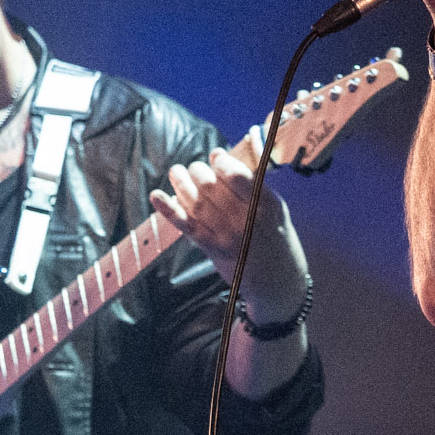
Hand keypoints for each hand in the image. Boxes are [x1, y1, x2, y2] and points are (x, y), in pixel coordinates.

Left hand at [151, 144, 278, 283]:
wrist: (275, 280)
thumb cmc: (276, 236)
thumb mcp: (276, 208)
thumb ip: (254, 183)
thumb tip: (222, 155)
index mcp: (266, 207)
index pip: (237, 177)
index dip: (221, 162)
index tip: (216, 155)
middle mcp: (245, 221)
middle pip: (212, 188)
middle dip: (199, 171)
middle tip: (196, 167)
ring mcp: (226, 236)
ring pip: (196, 203)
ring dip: (182, 183)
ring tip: (177, 172)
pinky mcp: (211, 248)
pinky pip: (186, 226)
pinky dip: (169, 210)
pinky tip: (157, 195)